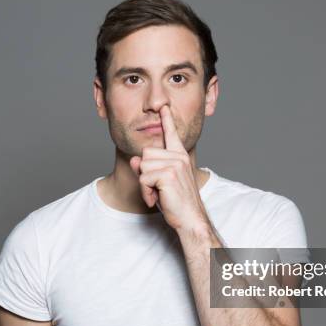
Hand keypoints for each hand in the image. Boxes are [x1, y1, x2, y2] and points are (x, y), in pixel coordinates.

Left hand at [129, 105, 209, 231]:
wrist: (190, 218)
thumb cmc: (176, 202)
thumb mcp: (159, 183)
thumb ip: (147, 168)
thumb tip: (135, 159)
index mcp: (180, 156)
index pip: (172, 134)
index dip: (166, 120)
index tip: (164, 107)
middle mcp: (179, 157)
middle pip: (146, 154)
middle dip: (145, 173)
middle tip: (157, 189)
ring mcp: (175, 164)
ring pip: (143, 166)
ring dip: (145, 184)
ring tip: (158, 194)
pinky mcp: (168, 174)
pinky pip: (144, 178)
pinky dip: (146, 192)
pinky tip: (156, 199)